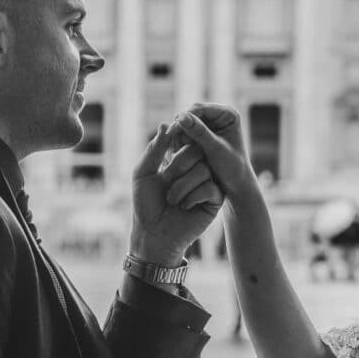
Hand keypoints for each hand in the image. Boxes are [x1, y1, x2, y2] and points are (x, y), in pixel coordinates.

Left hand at [129, 123, 222, 264]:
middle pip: (197, 150)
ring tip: (172, 200)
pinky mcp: (215, 199)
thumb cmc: (146, 204)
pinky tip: (184, 207)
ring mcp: (207, 182)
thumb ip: (155, 148)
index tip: (166, 155)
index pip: (186, 140)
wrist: (154, 234)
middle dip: (178, 166)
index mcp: (179, 159)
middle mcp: (195, 168)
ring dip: (182, 186)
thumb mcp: (143, 173)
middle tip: (166, 180)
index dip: (178, 143)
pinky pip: (210, 188)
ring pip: (203, 170)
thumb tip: (165, 124)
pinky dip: (193, 197)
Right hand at [174, 103, 256, 202]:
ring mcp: (210, 123)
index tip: (171, 132)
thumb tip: (181, 116)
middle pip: (190, 113)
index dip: (184, 118)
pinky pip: (185, 132)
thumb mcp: (215, 149)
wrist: (235, 184)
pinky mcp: (202, 133)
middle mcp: (219, 115)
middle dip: (181, 128)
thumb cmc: (231, 168)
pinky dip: (180, 141)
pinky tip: (178, 152)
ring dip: (179, 135)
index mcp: (228, 114)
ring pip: (186, 123)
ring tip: (178, 151)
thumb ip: (199, 132)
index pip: (200, 108)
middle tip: (174, 145)